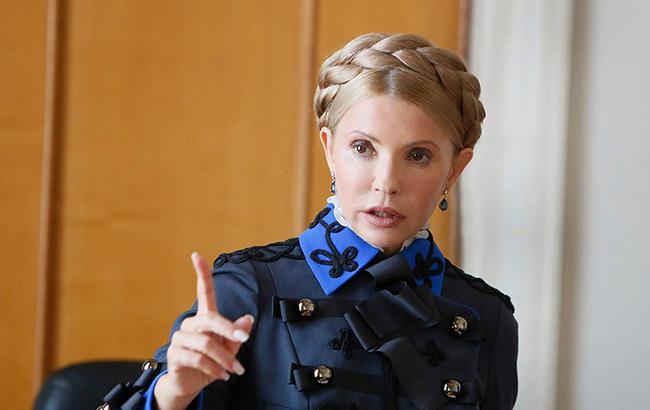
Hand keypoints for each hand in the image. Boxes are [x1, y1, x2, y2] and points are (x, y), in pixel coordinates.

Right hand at [154, 252, 254, 408]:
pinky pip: (197, 359)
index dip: (201, 273)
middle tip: (244, 340)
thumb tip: (247, 319)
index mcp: (205, 317)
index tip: (197, 255)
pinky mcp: (174, 354)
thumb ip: (237, 332)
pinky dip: (214, 368)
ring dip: (224, 358)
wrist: (192, 384)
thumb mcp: (230, 347)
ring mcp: (180, 338)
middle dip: (229, 330)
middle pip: (210, 319)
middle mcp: (190, 324)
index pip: (203, 291)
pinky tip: (221, 375)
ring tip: (234, 369)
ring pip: (206, 343)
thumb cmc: (212, 361)